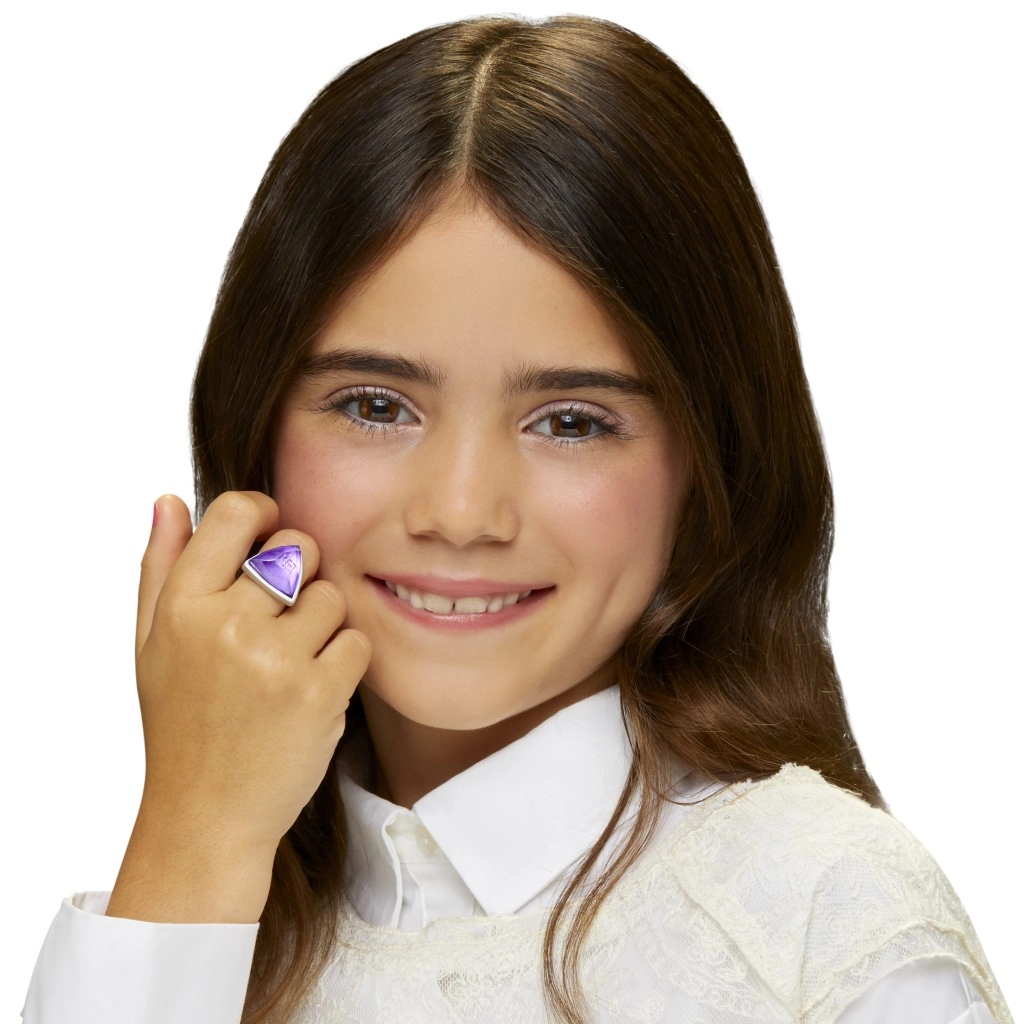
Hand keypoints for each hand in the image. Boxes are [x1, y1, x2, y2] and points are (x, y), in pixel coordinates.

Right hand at [132, 491, 370, 861]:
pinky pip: (358, 639)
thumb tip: (169, 499)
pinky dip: (344, 662)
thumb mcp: (151, 645)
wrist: (207, 816)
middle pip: (299, 546)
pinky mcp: (320, 693)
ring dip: (323, 624)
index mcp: (182, 605)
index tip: (268, 540)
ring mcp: (276, 659)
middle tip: (280, 618)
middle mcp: (227, 625)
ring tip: (292, 662)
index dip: (263, 515)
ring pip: (333, 595)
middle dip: (299, 575)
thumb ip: (160, 567)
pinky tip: (314, 688)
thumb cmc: (181, 724)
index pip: (237, 511)